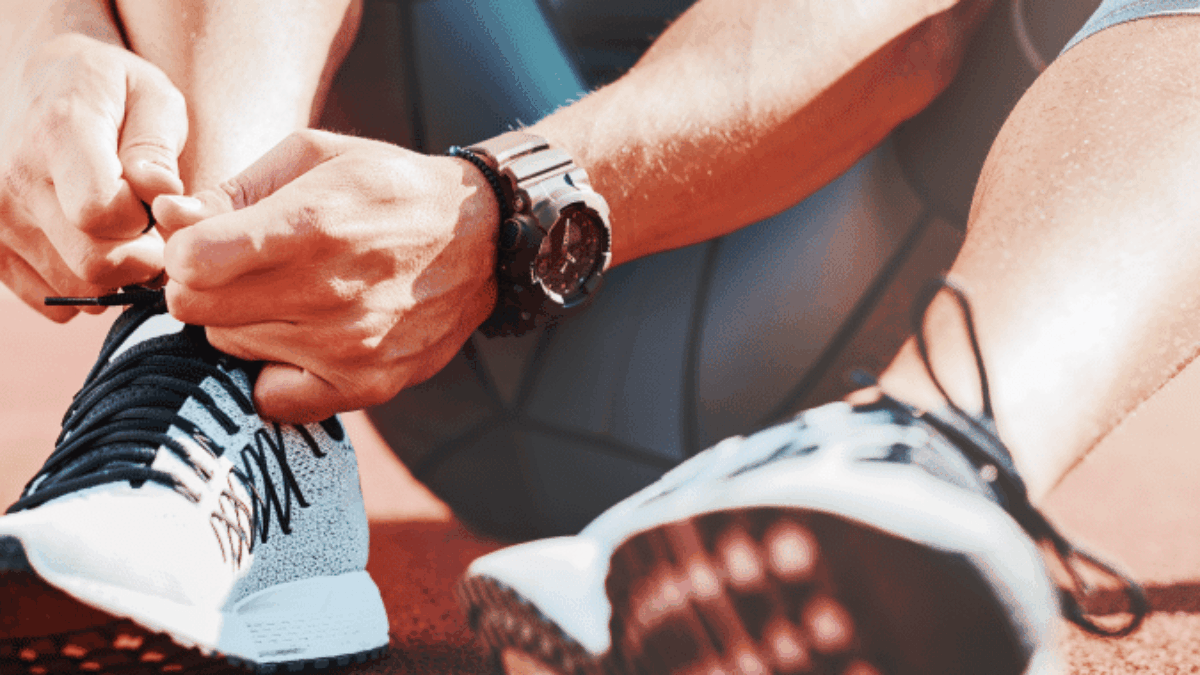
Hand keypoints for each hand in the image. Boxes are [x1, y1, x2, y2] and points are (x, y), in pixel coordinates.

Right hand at [0, 34, 187, 320]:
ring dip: (113, 274)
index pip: (103, 214)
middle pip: (93, 264)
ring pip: (75, 290)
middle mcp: (12, 179)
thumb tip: (159, 195)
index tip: (154, 204)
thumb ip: (157, 148)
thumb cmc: (111, 93)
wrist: (38, 84)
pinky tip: (88, 245)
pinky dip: (81, 284)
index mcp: (57, 133)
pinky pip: (51, 301)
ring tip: (117, 232)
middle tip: (148, 229)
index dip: (147, 223)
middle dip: (140, 258)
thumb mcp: (152, 96)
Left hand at [156, 130, 498, 422]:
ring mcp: (349, 346)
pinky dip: (273, 372)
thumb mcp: (313, 156)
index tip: (206, 241)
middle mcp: (330, 291)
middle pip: (198, 309)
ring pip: (232, 345)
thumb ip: (233, 189)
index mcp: (313, 223)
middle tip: (240, 269)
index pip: (190, 262)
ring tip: (289, 294)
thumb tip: (169, 220)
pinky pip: (272, 398)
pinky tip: (301, 339)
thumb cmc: (386, 187)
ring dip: (243, 321)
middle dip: (204, 284)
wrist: (481, 239)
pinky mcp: (367, 385)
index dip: (184, 248)